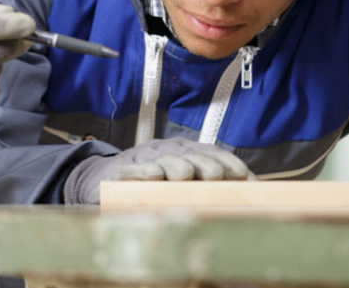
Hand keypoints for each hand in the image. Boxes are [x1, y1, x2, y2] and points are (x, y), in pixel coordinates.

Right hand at [64, 137, 249, 203]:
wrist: (100, 182)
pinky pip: (133, 169)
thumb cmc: (148, 187)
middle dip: (205, 163)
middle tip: (215, 175)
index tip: (243, 175)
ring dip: (177, 166)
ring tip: (185, 175)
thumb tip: (248, 196)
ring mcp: (142, 160)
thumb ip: (207, 189)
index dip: (227, 160)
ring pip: (164, 159)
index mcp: (183, 153)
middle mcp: (165, 152)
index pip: (210, 152)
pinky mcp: (119, 172)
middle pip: (190, 154)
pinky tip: (154, 176)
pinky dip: (144, 172)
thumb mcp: (178, 186)